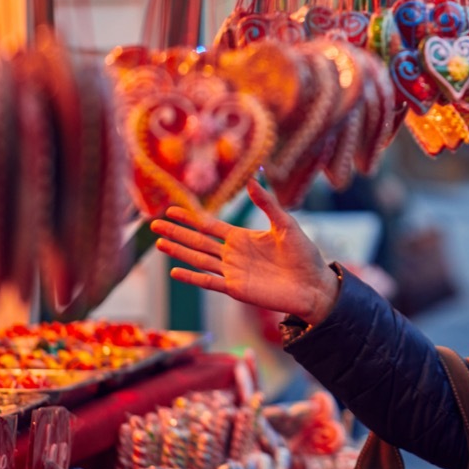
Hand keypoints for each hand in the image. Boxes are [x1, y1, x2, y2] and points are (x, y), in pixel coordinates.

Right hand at [150, 179, 340, 324]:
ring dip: (179, 252)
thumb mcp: (286, 224)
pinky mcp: (236, 289)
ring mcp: (233, 272)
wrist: (314, 285)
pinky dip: (192, 277)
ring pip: (199, 260)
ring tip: (159, 243)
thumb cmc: (304, 255)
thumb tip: (252, 180)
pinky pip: (209, 282)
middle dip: (177, 232)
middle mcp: (233, 254)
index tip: (171, 209)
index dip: (191, 218)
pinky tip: (175, 271)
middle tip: (154, 224)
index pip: (209, 226)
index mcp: (243, 238)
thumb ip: (267, 204)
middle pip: (198, 241)